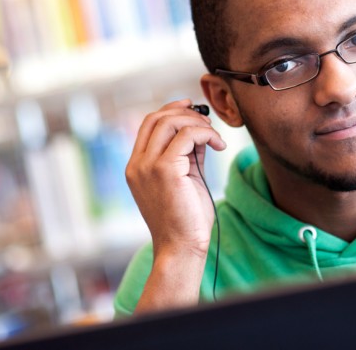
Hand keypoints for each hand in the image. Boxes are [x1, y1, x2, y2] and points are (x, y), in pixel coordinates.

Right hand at [126, 99, 226, 261]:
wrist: (182, 248)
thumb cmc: (185, 219)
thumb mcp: (185, 179)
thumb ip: (187, 155)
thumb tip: (199, 130)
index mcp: (136, 166)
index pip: (148, 124)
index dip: (170, 109)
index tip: (191, 107)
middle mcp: (137, 164)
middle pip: (157, 118)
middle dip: (185, 113)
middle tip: (208, 123)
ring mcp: (148, 166)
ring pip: (170, 123)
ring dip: (197, 123)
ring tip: (214, 137)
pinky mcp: (165, 170)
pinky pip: (187, 136)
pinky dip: (206, 134)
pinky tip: (219, 146)